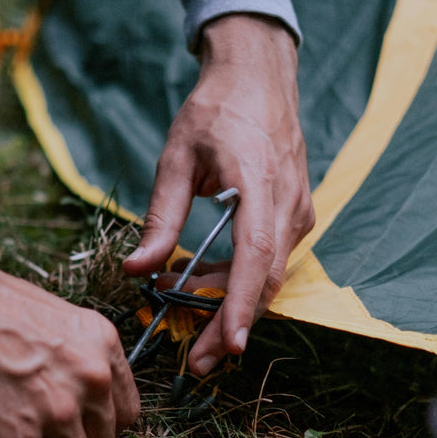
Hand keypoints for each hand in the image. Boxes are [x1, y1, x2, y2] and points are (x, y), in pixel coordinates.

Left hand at [123, 13, 313, 374]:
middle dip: (232, 326)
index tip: (228, 346)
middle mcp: (288, 203)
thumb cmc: (214, 111)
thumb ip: (159, 217)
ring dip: (231, 304)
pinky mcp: (295, 213)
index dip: (241, 305)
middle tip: (196, 362)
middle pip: (265, 280)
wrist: (259, 75)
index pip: (255, 255)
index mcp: (259, 182)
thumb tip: (138, 270)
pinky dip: (239, 280)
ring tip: (187, 322)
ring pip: (268, 274)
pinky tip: (203, 284)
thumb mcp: (174, 158)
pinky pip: (269, 258)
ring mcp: (298, 210)